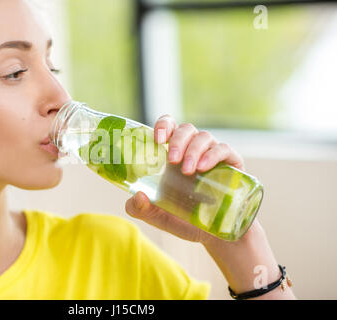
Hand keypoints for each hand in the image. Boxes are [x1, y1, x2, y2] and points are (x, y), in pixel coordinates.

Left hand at [125, 114, 244, 243]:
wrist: (214, 236)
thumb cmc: (184, 220)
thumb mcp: (157, 217)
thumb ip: (140, 209)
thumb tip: (136, 196)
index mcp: (173, 156)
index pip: (169, 127)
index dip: (163, 126)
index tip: (158, 139)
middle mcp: (192, 150)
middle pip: (186, 129)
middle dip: (178, 141)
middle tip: (172, 160)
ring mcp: (212, 155)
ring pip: (203, 137)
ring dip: (193, 150)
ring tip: (188, 170)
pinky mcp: (231, 164)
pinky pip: (223, 149)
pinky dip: (213, 154)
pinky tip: (204, 167)